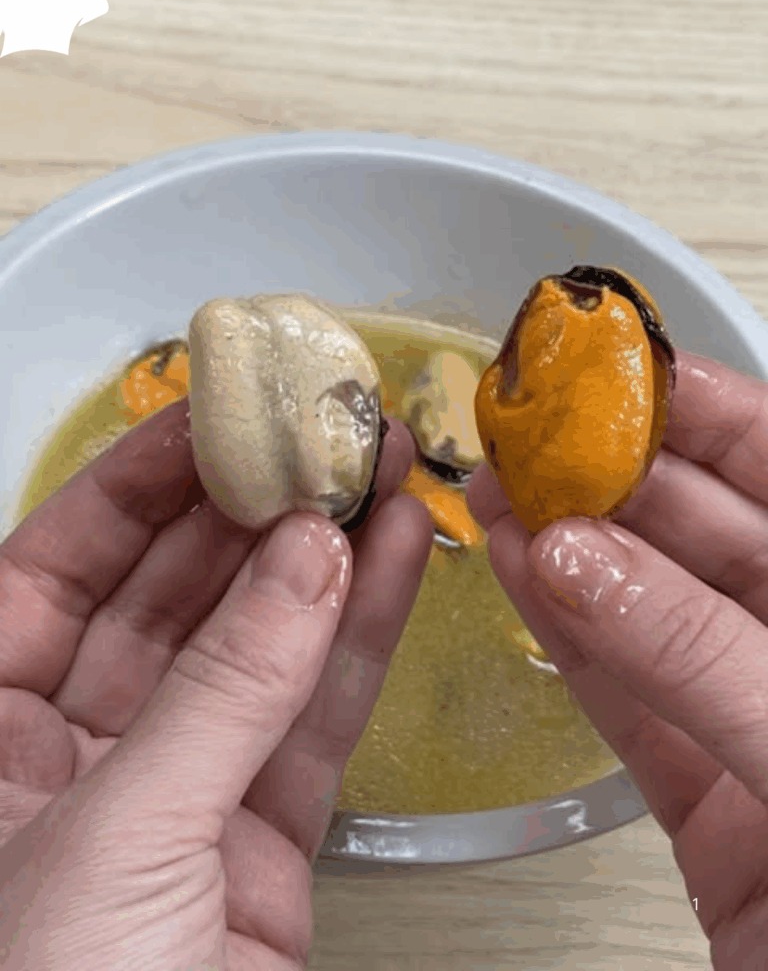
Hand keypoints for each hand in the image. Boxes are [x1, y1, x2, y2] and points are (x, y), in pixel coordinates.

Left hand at [0, 401, 432, 969]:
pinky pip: (310, 724)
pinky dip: (355, 642)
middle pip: (167, 598)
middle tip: (320, 435)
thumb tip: (305, 556)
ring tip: (381, 476)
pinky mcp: (260, 850)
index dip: (132, 483)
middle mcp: (69, 759)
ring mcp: (175, 800)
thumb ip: (220, 691)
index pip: (53, 569)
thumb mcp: (113, 841)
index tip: (214, 415)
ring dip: (321, 563)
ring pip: (255, 652)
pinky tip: (392, 562)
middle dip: (248, 512)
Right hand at [468, 349, 767, 969]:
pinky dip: (572, 641)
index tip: (619, 372)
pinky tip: (521, 581)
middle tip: (533, 435)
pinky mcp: (716, 797)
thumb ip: (700, 653)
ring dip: (575, 552)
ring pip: (659, 613)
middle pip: (715, 534)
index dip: (711, 412)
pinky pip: (633, 699)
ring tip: (501, 495)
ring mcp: (767, 723)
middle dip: (618, 477)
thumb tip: (578, 560)